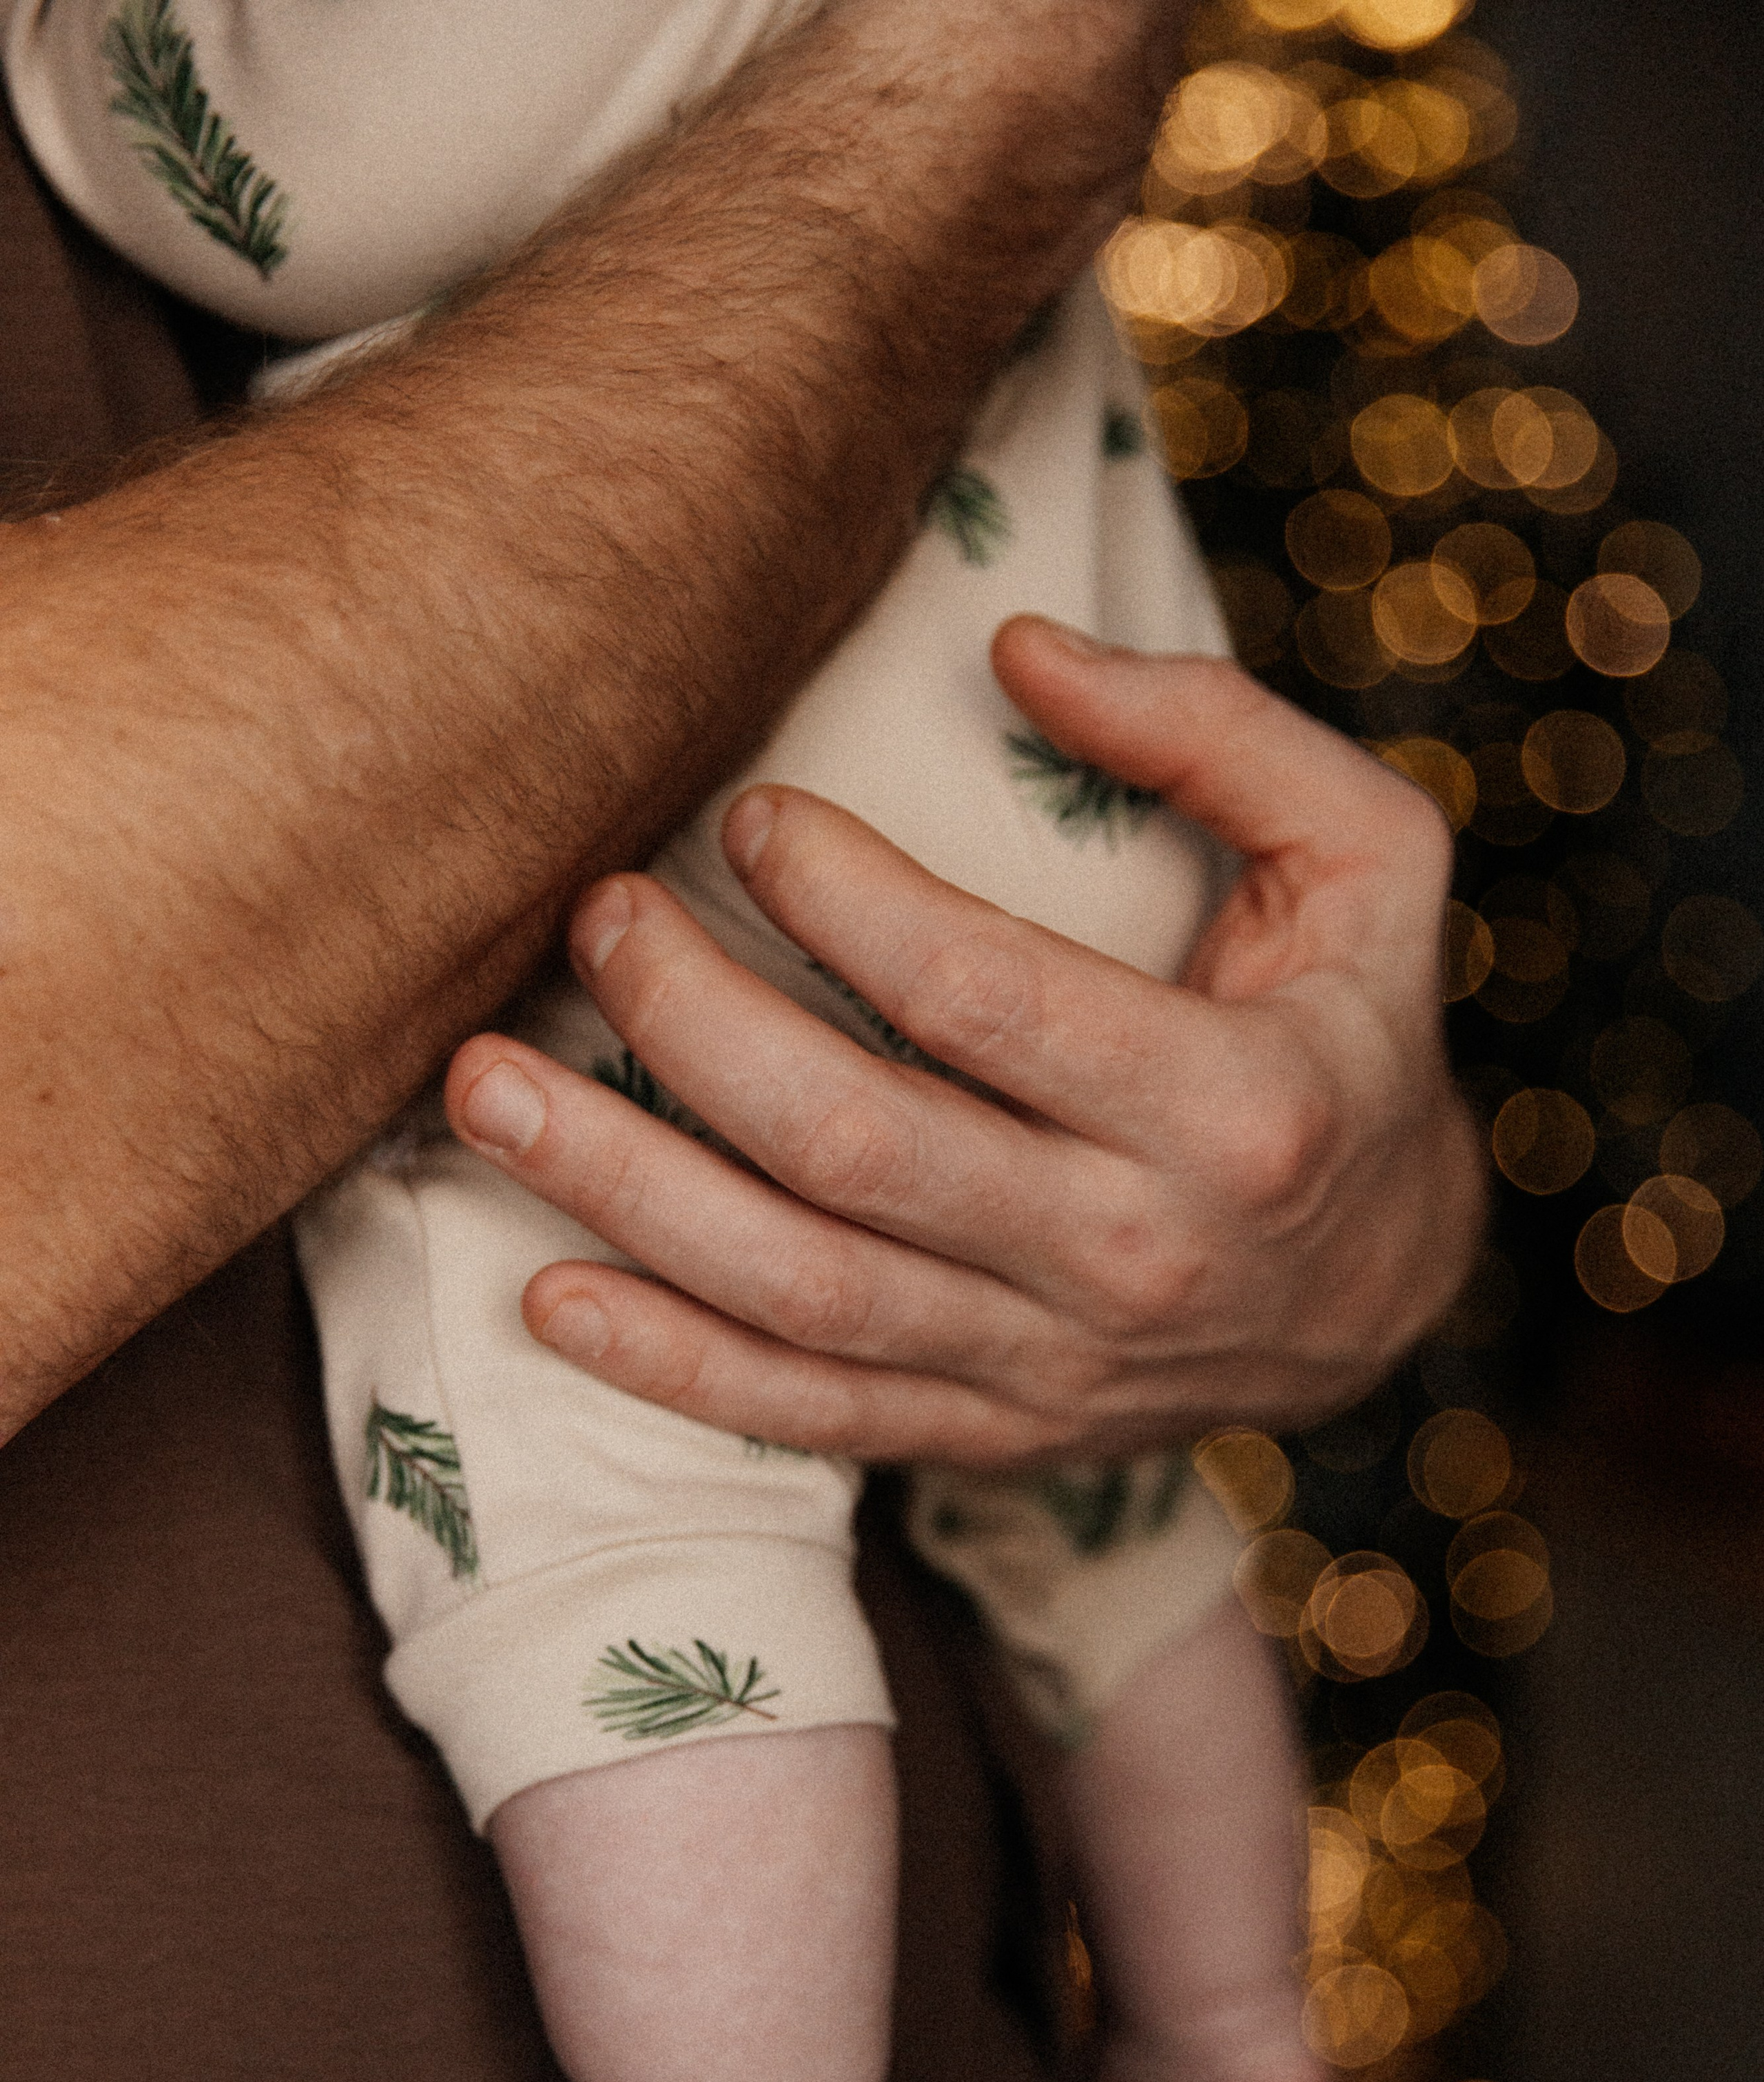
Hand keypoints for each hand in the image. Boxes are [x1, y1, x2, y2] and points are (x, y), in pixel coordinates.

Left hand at [445, 618, 1483, 1463]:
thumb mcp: (1370, 862)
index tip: (747, 820)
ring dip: (625, 1193)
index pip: (981, 994)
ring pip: (799, 1290)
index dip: (837, 896)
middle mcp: (1131, 1255)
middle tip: (592, 919)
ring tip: (485, 1095)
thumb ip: (1218, 735)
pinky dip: (670, 1368)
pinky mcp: (990, 1432)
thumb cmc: (1351, 1042)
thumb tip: (1012, 649)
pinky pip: (807, 1416)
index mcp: (1231, 1106)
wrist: (1380, 1291)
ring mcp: (1049, 1366)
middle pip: (854, 1144)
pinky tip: (547, 1295)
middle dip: (690, 1023)